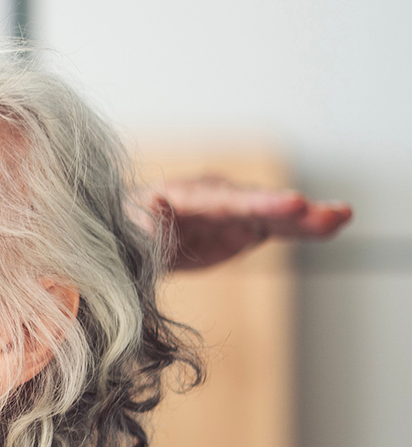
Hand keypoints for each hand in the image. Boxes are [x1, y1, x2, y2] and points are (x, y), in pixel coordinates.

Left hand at [141, 177, 352, 270]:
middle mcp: (212, 197)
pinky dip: (302, 228)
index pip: (223, 200)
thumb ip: (143, 225)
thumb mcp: (123, 232)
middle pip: (255, 203)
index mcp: (181, 196)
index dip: (258, 203)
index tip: (292, 201)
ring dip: (306, 217)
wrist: (123, 238)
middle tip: (326, 212)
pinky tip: (332, 224)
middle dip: (288, 207)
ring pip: (273, 212)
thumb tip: (153, 210)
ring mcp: (231, 212)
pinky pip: (276, 226)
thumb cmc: (119, 231)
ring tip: (341, 216)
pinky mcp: (241, 227)